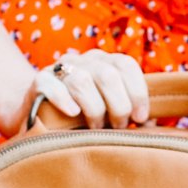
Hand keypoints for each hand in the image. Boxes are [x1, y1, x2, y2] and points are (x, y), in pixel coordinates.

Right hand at [24, 48, 149, 130]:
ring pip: (82, 81)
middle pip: (108, 75)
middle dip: (118, 105)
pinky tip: (73, 114)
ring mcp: (59, 69)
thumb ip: (129, 112)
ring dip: (94, 109)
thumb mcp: (107, 110)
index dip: (137, 91)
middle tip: (117, 126)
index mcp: (103, 62)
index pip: (126, 65)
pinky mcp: (39, 82)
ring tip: (96, 127)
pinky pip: (52, 86)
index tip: (141, 117)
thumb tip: (151, 124)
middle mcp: (83, 60)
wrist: (37, 112)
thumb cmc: (80, 116)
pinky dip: (64, 100)